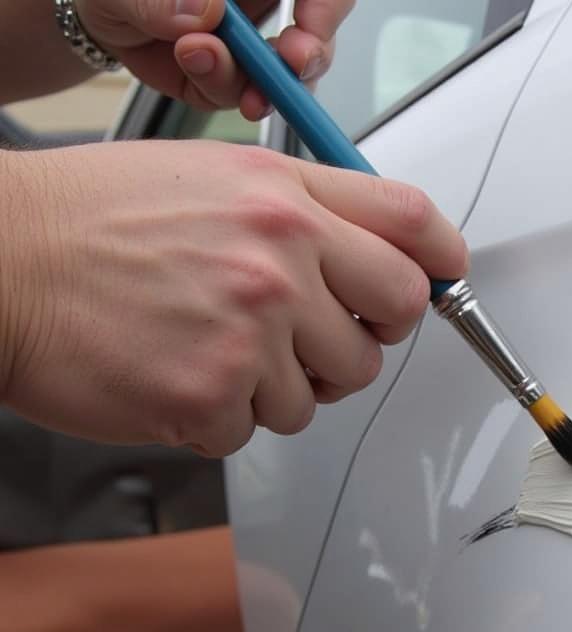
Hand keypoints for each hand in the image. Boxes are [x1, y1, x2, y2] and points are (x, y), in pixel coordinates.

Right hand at [0, 140, 467, 455]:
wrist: (0, 261)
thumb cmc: (95, 220)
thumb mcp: (214, 177)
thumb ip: (307, 209)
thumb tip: (381, 259)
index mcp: (284, 197)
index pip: (412, 227)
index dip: (441, 262)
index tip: (443, 282)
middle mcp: (279, 259)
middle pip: (390, 327)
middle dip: (356, 342)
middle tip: (306, 338)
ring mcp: (248, 331)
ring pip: (324, 394)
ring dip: (278, 387)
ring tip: (211, 348)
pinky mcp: (212, 396)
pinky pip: (256, 430)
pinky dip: (221, 416)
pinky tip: (177, 374)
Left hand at [75, 0, 346, 119]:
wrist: (94, 12)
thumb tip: (205, 12)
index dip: (328, 8)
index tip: (310, 28)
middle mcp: (264, 1)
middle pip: (319, 31)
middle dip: (310, 53)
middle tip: (289, 62)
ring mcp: (254, 42)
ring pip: (290, 73)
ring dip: (259, 80)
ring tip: (205, 61)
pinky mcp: (237, 78)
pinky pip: (247, 96)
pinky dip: (223, 90)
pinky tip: (193, 67)